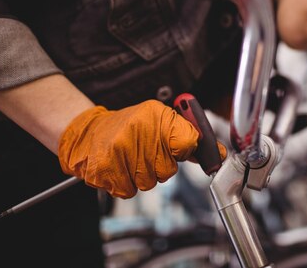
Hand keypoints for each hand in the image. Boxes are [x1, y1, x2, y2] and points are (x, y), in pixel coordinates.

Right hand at [58, 100, 223, 197]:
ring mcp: (120, 151)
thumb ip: (188, 138)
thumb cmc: (130, 126)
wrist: (89, 132)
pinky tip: (120, 168)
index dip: (185, 150)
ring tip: (131, 159)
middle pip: (169, 170)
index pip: (188, 142)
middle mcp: (139, 132)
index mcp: (156, 116)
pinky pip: (130, 190)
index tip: (179, 150)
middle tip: (147, 153)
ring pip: (150, 182)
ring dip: (142, 175)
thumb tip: (217, 155)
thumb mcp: (160, 120)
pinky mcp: (105, 170)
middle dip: (160, 165)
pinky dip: (126, 184)